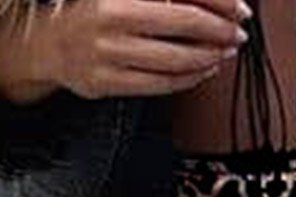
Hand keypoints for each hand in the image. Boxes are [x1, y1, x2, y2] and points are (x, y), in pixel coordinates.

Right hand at [36, 0, 251, 98]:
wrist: (50, 43)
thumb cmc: (95, 14)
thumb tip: (218, 7)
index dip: (218, 2)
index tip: (240, 10)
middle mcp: (110, 14)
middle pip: (184, 22)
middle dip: (219, 31)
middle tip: (237, 34)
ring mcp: (107, 51)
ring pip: (176, 59)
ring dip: (209, 58)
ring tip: (224, 53)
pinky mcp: (106, 81)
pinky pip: (161, 84)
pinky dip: (190, 79)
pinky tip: (203, 71)